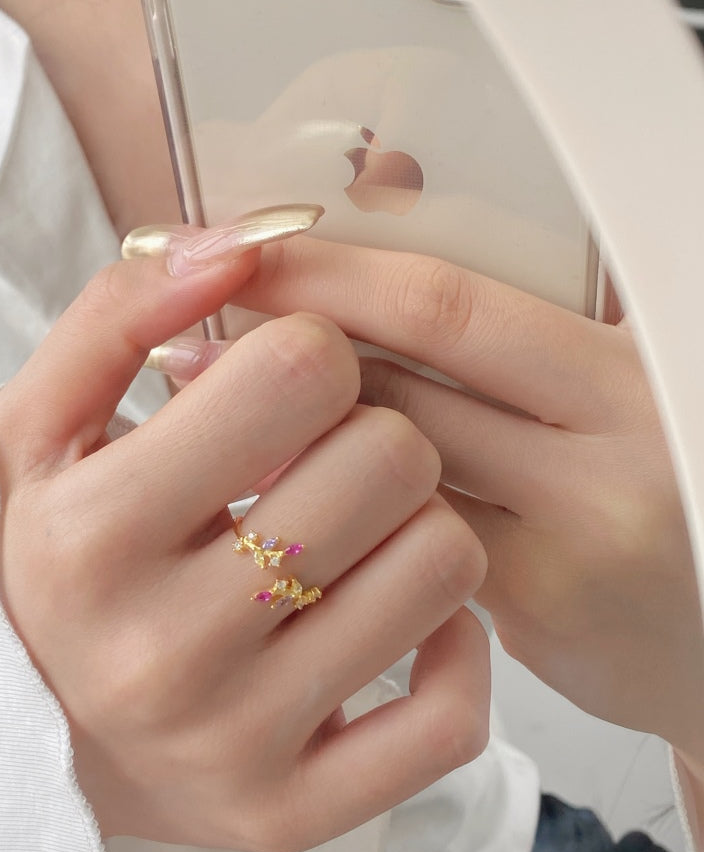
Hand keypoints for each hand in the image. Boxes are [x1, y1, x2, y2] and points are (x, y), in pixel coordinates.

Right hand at [0, 243, 488, 851]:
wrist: (31, 743)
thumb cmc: (47, 566)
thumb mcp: (35, 430)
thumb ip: (115, 315)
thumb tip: (237, 246)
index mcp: (91, 536)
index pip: (296, 373)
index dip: (309, 353)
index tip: (281, 389)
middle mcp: (161, 653)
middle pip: (387, 463)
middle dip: (370, 435)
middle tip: (319, 465)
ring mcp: (236, 746)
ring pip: (440, 567)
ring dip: (415, 526)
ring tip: (349, 538)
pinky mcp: (294, 813)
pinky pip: (453, 715)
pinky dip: (450, 648)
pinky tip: (390, 620)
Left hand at [234, 238, 703, 767]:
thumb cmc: (666, 478)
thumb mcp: (615, 377)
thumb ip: (511, 326)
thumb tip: (380, 228)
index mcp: (625, 374)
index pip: (446, 309)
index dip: (330, 277)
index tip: (245, 257)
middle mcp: (605, 466)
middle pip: (399, 393)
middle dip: (284, 361)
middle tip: (194, 340)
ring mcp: (566, 560)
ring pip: (386, 478)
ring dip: (293, 439)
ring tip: (217, 409)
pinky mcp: (530, 624)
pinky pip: (402, 548)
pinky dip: (337, 508)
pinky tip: (284, 487)